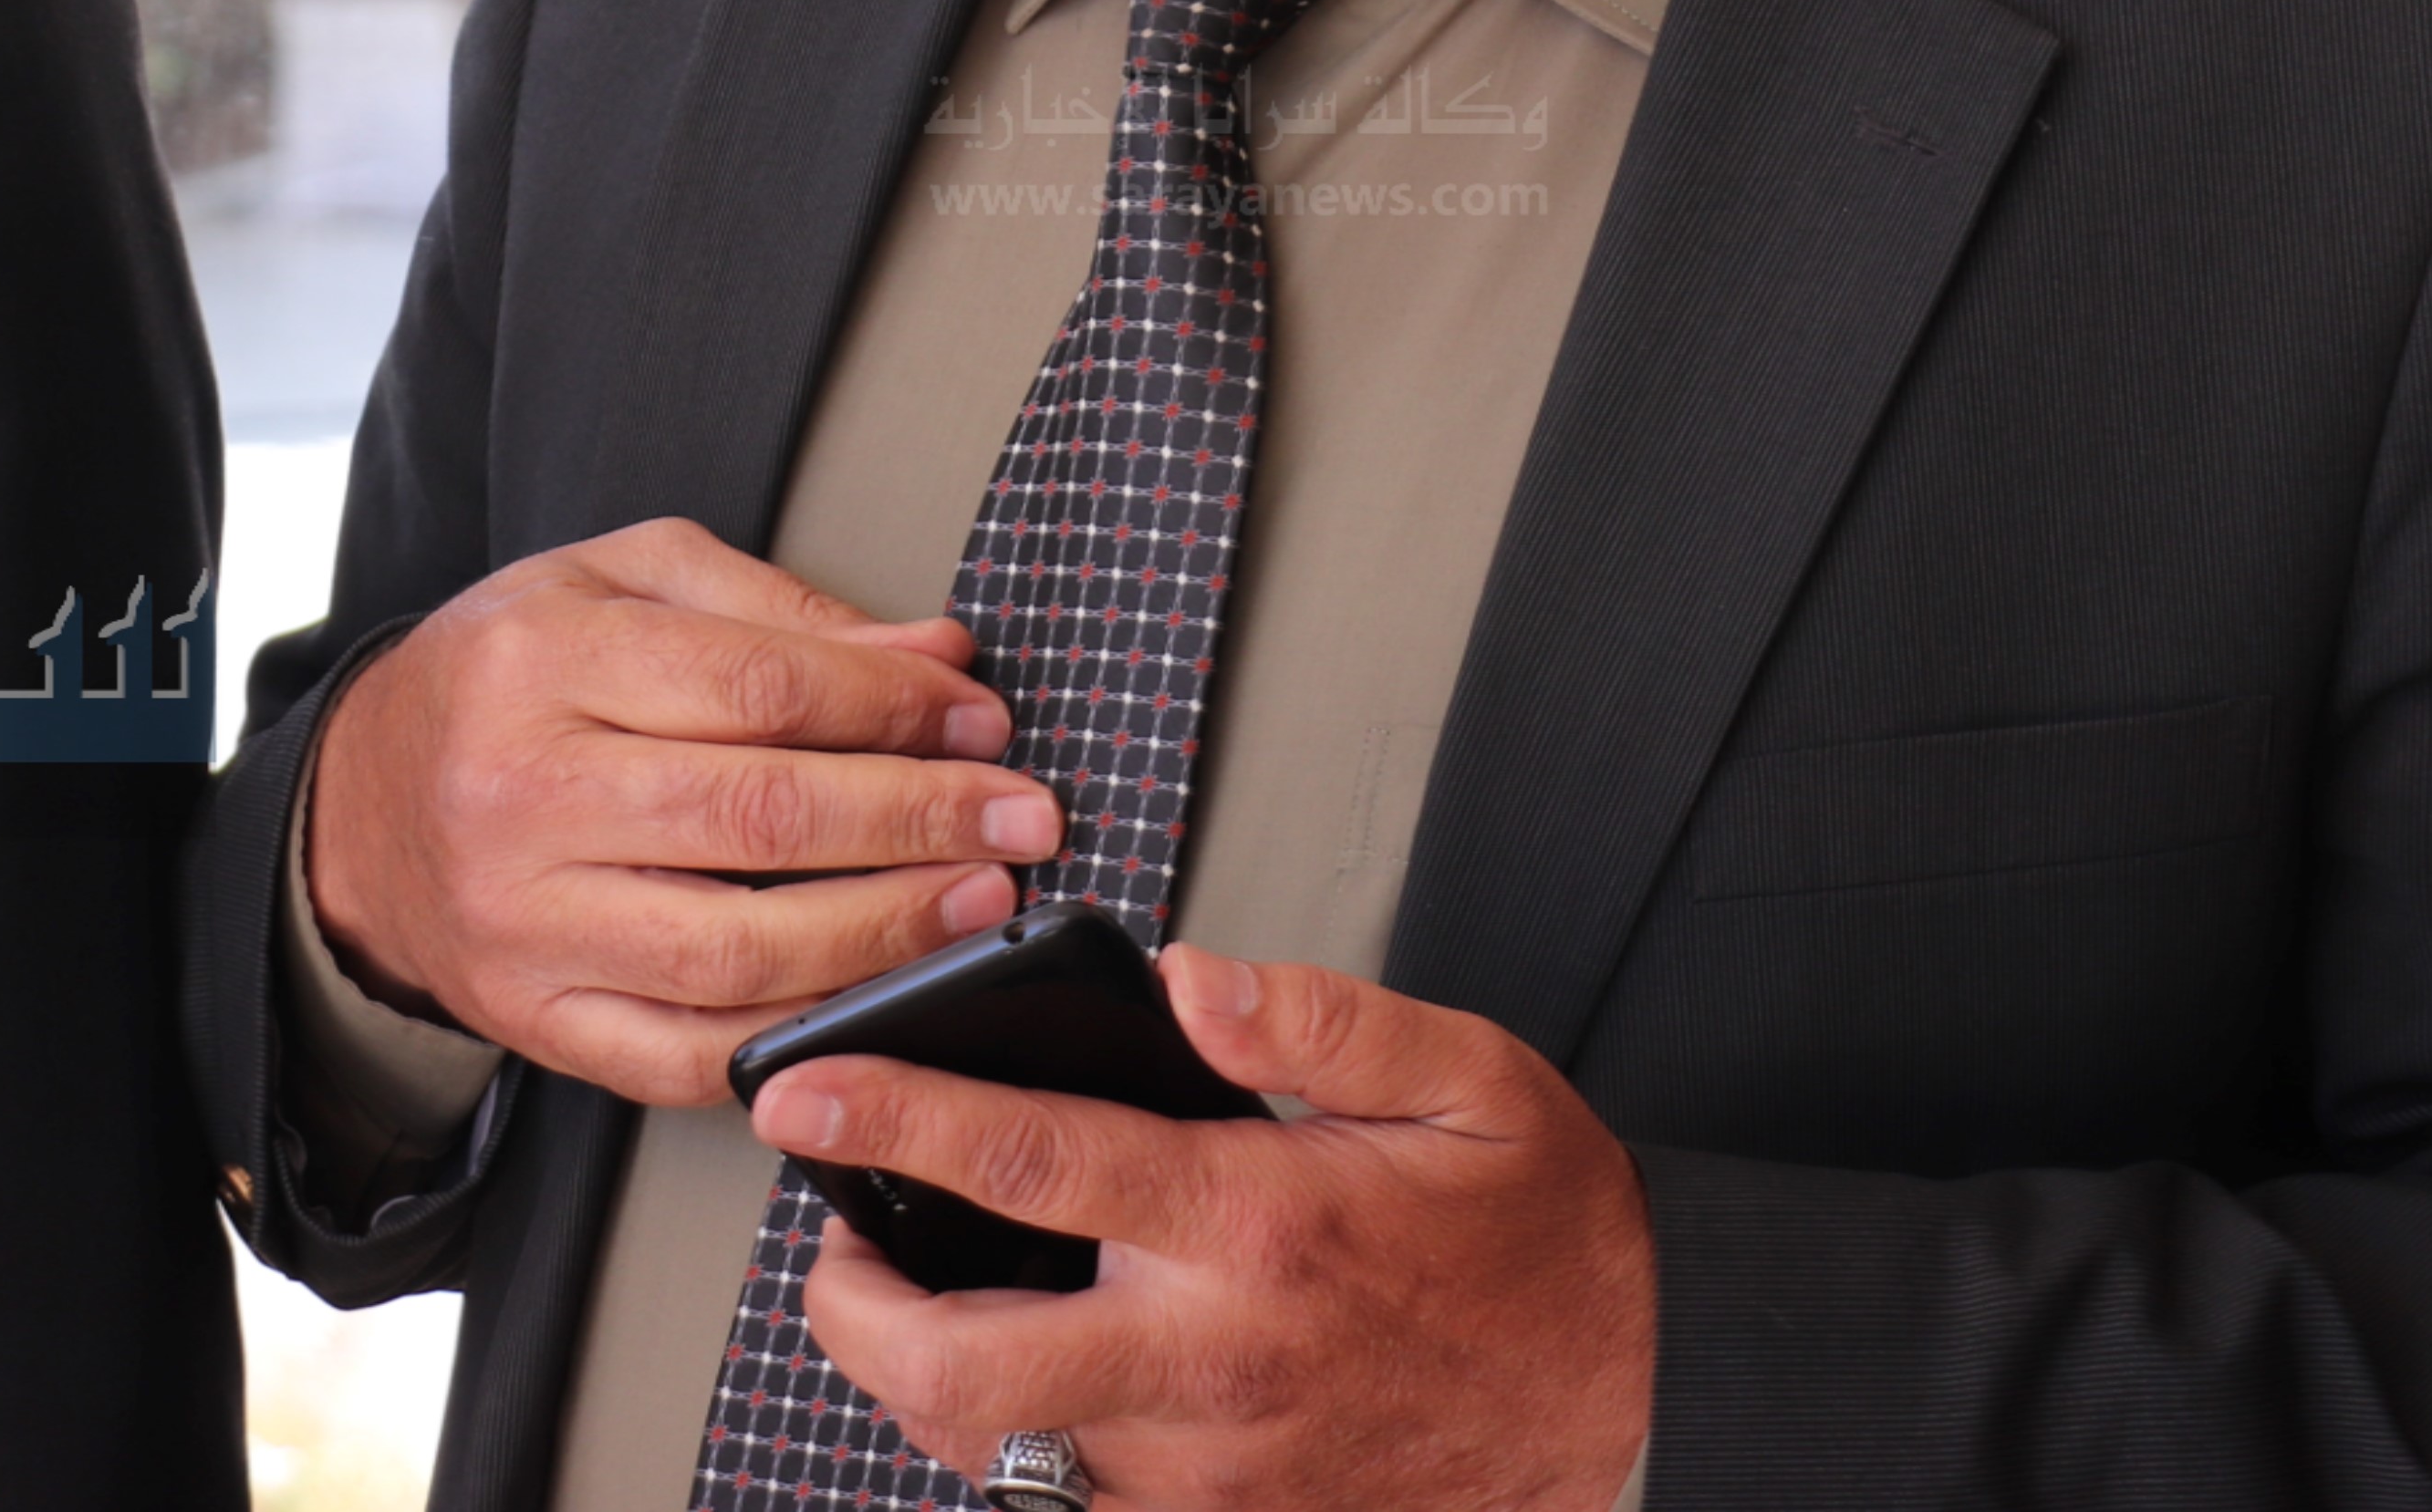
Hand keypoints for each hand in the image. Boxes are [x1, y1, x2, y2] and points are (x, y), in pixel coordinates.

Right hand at [301, 517, 1057, 1105]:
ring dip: (887, 932)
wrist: (361, 808)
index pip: (757, 686)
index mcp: (540, 661)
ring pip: (737, 951)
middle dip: (921, 818)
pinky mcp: (538, 1020)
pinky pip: (691, 1052)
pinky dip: (801, 1033)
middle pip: (762, 816)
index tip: (979, 717)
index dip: (894, 705)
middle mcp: (521, 794)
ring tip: (980, 904)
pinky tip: (879, 997)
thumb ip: (774, 610)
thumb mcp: (614, 586)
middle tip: (1024, 816)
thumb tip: (934, 651)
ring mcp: (525, 923)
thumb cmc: (507, 681)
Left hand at [756, 948, 1651, 1511]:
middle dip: (852, 1308)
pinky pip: (1070, 1499)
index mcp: (1255, 1229)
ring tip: (909, 1296)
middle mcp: (1211, 1361)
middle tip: (832, 1243)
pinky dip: (1012, 1439)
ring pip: (995, 1446)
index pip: (1025, 1164)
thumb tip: (1188, 973)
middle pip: (962, 1364)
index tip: (794, 1090)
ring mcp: (1210, 1466)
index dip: (890, 1121)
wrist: (1636, 1416)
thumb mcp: (1473, 1083)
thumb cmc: (1548, 1243)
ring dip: (918, 1377)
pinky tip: (1019, 1369)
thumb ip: (1322, 1018)